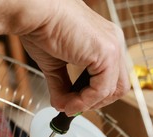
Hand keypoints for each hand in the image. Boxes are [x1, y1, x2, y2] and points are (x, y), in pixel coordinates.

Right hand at [18, 0, 129, 115]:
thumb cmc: (41, 28)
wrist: (34, 14)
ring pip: (113, 90)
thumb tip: (62, 106)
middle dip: (95, 102)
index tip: (73, 103)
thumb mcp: (55, 64)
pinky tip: (69, 102)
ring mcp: (113, 47)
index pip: (110, 78)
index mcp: (104, 42)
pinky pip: (101, 89)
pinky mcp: (107, 53)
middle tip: (73, 107)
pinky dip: (85, 101)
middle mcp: (113, 42)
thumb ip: (63, 86)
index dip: (93, 96)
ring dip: (89, 104)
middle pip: (118, 86)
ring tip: (68, 105)